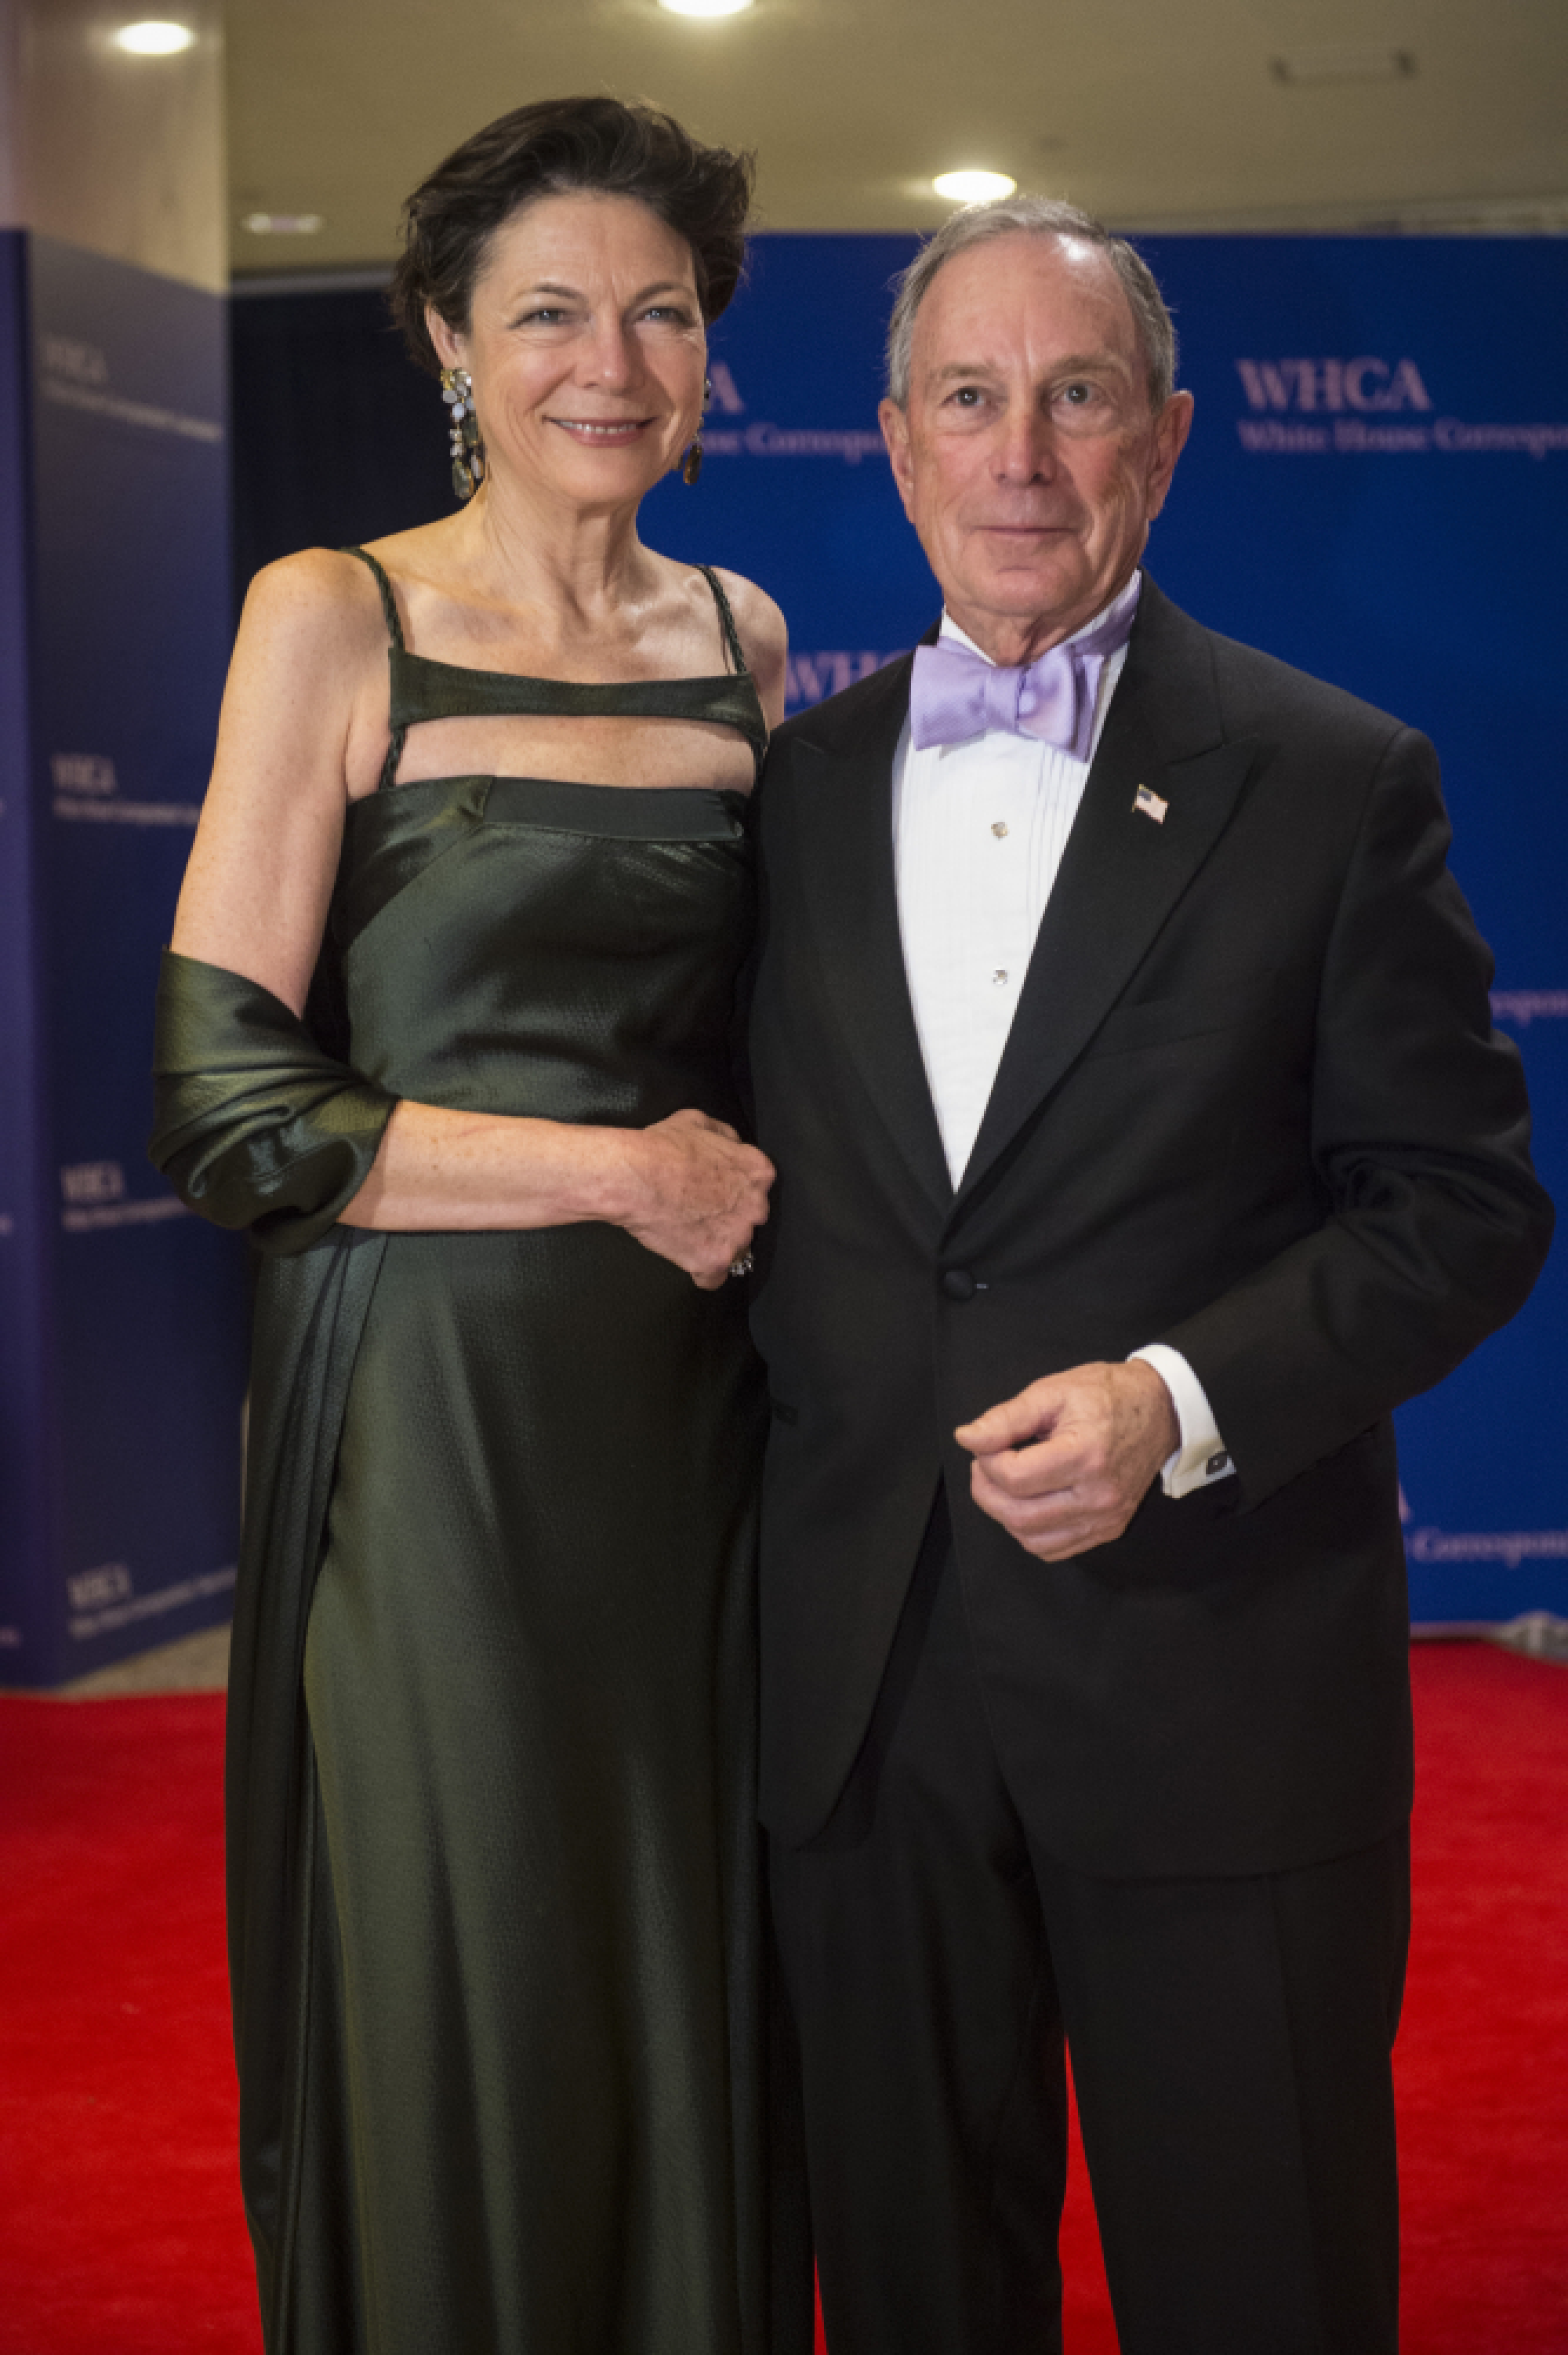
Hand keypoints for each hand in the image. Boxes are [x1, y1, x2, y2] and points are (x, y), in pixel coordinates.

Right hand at [619, 1109, 774, 1289]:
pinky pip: (714, 1277)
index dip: (734, 1191)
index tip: (717, 1192)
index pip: (757, 1188)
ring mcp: (736, 1237)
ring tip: (686, 1231)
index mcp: (757, 1173)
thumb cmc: (661, 1149)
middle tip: (699, 1211)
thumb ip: (725, 1135)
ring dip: (715, 1244)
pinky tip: (687, 1258)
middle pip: (749, 1220)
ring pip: (735, 1249)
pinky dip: (701, 1272)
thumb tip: (731, 1144)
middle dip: (729, 1219)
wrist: (634, 1178)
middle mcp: (755, 1207)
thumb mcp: (698, 1122)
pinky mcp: (714, 1261)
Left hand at [954, 1360, 1179, 1562]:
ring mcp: (1105, 1518)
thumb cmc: (1107, 1396)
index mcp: (1086, 1455)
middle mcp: (1098, 1496)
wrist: (1160, 1410)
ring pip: (1031, 1539)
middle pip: (1018, 1515)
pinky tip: (1030, 1501)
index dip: (986, 1460)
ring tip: (1008, 1481)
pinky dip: (1030, 1531)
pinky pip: (1053, 1548)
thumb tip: (967, 1438)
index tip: (987, 1442)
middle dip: (987, 1490)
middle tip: (987, 1463)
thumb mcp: (1052, 1392)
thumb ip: (1006, 1418)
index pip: (1014, 1478)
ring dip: (1005, 1513)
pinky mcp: (1108, 1530)